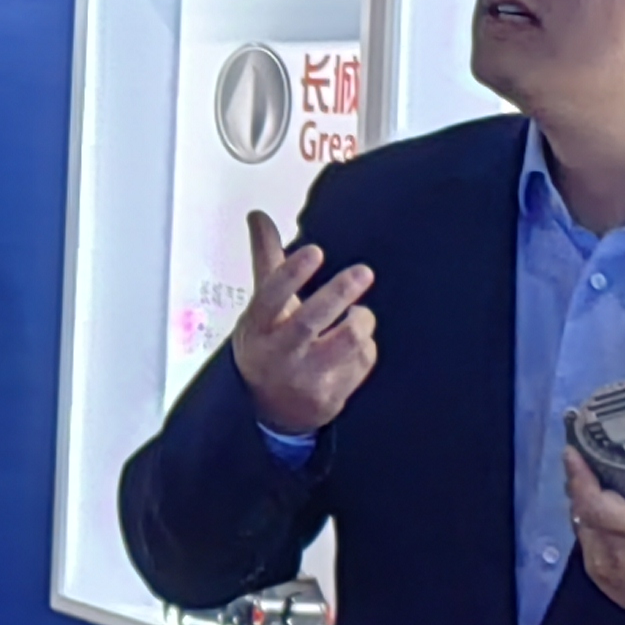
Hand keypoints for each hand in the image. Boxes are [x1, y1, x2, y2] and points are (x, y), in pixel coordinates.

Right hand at [230, 209, 377, 436]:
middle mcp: (278, 354)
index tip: (315, 251)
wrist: (272, 409)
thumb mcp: (262, 306)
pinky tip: (355, 347)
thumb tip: (258, 215)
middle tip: (363, 272)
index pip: (270, 297)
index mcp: (258, 327)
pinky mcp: (329, 397)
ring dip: (361, 320)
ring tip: (358, 314)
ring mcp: (304, 378)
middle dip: (338, 294)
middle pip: (309, 322)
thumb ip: (267, 259)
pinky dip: (366, 347)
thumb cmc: (270, 344)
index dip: (292, 274)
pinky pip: (363, 362)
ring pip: (348, 341)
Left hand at [564, 418, 624, 624]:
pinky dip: (590, 528)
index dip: (578, 476)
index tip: (574, 452)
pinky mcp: (604, 585)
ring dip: (584, 506)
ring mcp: (607, 572)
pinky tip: (602, 515)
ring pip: (581, 528)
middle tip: (586, 462)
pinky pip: (587, 547)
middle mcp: (618, 553)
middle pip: (582, 510)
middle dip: (580, 484)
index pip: (592, 502)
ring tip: (593, 484)